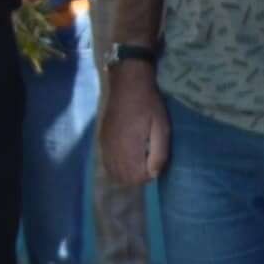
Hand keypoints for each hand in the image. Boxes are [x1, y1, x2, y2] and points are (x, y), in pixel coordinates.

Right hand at [98, 72, 168, 188]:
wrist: (128, 85)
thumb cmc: (149, 105)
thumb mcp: (161, 128)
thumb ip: (160, 153)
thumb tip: (155, 175)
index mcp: (130, 148)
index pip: (137, 177)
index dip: (149, 174)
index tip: (155, 161)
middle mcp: (114, 150)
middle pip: (124, 178)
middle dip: (138, 176)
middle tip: (148, 161)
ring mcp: (106, 146)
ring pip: (114, 173)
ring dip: (127, 173)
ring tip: (138, 160)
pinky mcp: (102, 141)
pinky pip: (106, 163)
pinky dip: (116, 167)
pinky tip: (125, 158)